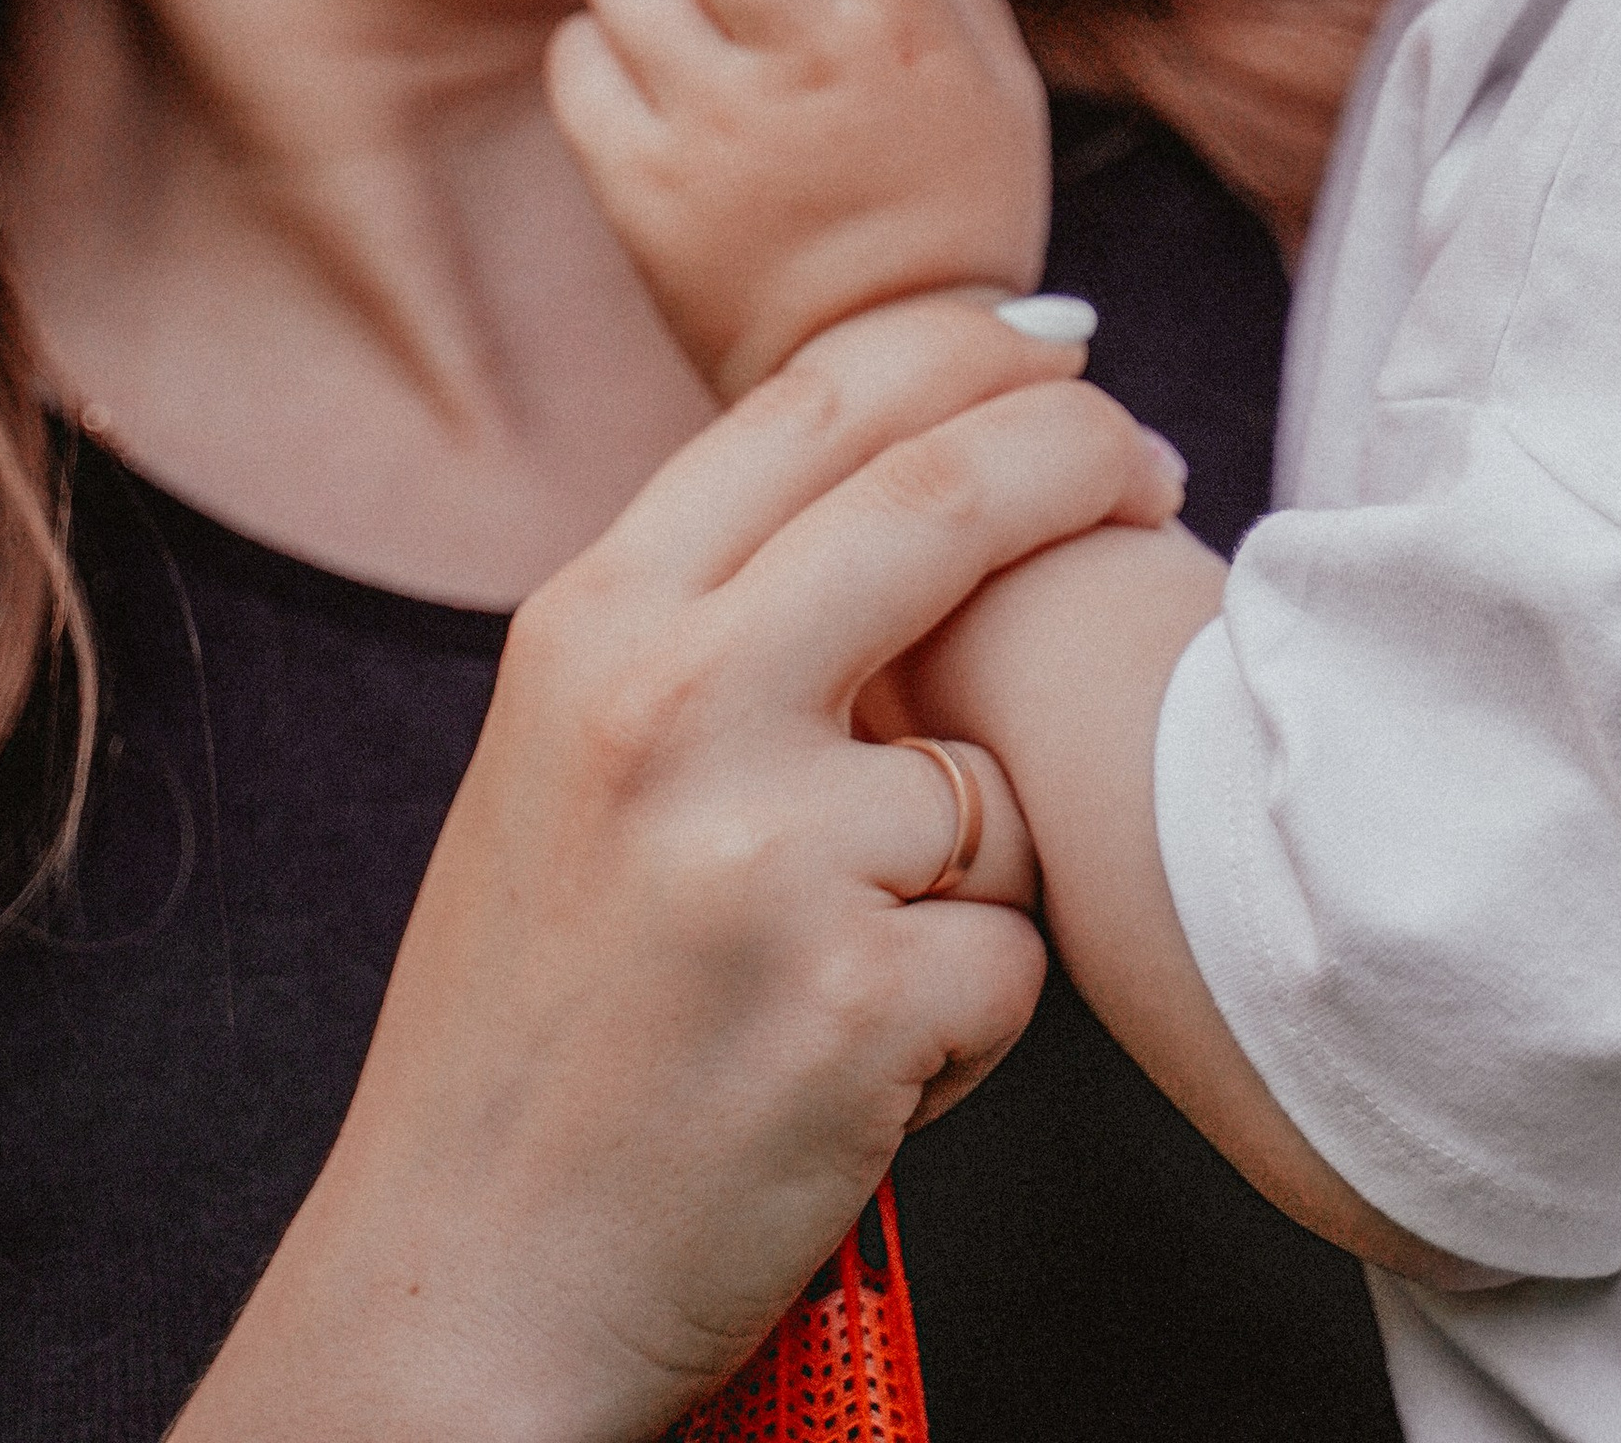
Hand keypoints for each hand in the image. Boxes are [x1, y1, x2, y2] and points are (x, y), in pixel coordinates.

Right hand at [185, 296, 1184, 1442]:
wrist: (462, 1271)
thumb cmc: (531, 1012)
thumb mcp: (567, 748)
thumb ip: (710, 615)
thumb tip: (908, 477)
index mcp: (592, 624)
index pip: (817, 403)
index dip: (969, 350)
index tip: (1057, 348)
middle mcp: (673, 703)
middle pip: (947, 497)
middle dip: (1085, 455)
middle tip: (1158, 469)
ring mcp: (769, 851)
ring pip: (998, 784)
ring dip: (968, 874)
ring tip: (833, 964)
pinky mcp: (861, 1001)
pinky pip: (1007, 954)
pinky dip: (961, 1013)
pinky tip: (846, 1065)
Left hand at [548, 0, 1047, 397]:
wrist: (886, 376)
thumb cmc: (946, 202)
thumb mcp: (997, 79)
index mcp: (903, 31)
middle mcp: (804, 69)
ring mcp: (713, 131)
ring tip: (683, 18)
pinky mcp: (639, 188)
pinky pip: (575, 56)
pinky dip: (600, 53)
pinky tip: (646, 84)